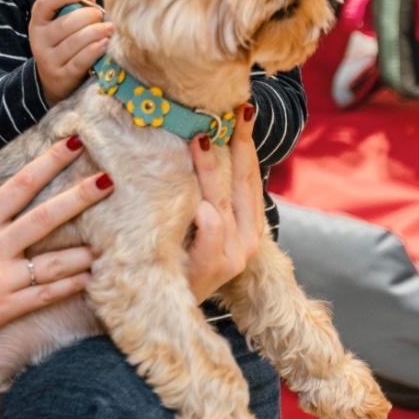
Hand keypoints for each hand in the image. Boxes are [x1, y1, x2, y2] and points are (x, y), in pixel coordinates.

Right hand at [0, 137, 113, 373]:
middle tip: (108, 181)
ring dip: (81, 251)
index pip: (19, 186)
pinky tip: (88, 279)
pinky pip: (41, 297)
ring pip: (51, 263)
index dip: (48, 163)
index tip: (73, 144)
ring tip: (110, 242)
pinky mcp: (1, 310)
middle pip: (44, 218)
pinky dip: (66, 287)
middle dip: (79, 198)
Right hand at [29, 0, 113, 104]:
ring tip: (110, 28)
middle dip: (87, 16)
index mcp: (38, 23)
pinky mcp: (62, 76)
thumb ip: (77, 5)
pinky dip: (94, 50)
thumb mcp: (66, 24)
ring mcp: (49, 61)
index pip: (44, 4)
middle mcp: (39, 41)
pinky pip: (80, 61)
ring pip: (74, 42)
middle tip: (100, 16)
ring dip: (95, 32)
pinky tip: (105, 43)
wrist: (55, 81)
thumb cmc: (65, 44)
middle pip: (64, 24)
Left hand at [184, 104, 263, 301]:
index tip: (244, 108)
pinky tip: (199, 205)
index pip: (248, 175)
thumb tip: (199, 145)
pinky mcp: (215, 268)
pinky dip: (207, 218)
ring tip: (201, 137)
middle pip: (242, 181)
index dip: (247, 142)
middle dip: (239, 142)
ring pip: (221, 202)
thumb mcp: (198, 227)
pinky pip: (212, 232)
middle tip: (236, 108)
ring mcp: (233, 254)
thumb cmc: (181, 262)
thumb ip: (207, 196)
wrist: (170, 310)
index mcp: (248, 226)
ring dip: (208, 168)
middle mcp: (247, 238)